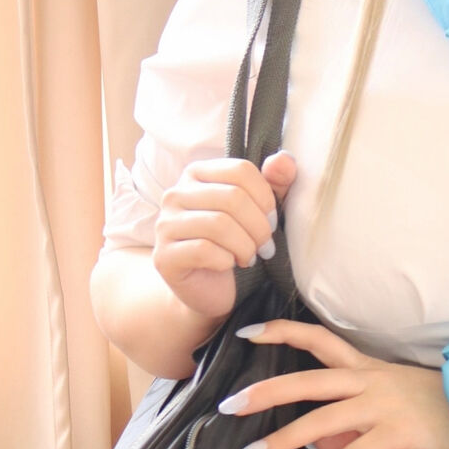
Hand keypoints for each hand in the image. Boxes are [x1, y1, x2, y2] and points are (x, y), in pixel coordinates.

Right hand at [153, 150, 297, 321]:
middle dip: (258, 226)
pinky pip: (204, 250)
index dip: (265, 198)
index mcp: (198, 173)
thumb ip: (276, 183)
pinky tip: (229, 265)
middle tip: (265, 245)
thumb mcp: (261, 211)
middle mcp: (176, 193)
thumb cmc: (236, 244)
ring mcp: (165, 224)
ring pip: (219, 224)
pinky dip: (227, 260)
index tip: (271, 220)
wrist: (210, 289)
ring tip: (249, 257)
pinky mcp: (164, 255)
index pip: (240, 170)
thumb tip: (285, 158)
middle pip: (232, 197)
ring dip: (245, 245)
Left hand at [224, 319, 448, 448]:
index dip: (282, 334)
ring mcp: (383, 406)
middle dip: (266, 392)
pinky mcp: (396, 433)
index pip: (318, 340)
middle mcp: (370, 381)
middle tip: (230, 404)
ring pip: (322, 420)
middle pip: (309, 380)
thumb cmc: (437, 405)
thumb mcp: (388, 405)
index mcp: (367, 367)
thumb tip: (311, 443)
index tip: (248, 334)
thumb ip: (346, 424)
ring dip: (283, 438)